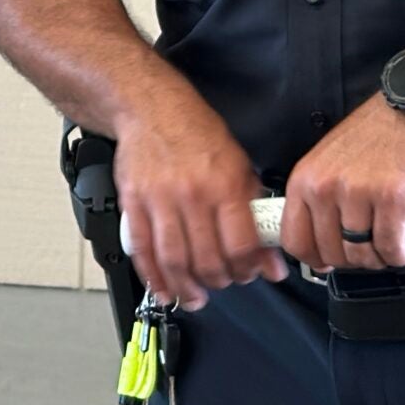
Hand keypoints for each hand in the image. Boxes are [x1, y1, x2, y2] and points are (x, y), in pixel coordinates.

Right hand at [113, 81, 283, 308]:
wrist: (150, 107)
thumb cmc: (196, 132)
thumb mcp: (239, 165)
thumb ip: (254, 213)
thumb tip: (270, 257)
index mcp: (224, 184)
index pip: (241, 245)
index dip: (249, 269)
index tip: (250, 273)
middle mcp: (192, 194)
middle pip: (208, 259)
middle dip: (221, 281)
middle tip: (224, 282)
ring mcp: (159, 200)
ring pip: (175, 261)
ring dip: (187, 288)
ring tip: (196, 297)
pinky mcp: (133, 203)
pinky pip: (142, 250)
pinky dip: (153, 277)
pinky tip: (163, 289)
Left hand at [278, 97, 404, 274]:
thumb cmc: (374, 136)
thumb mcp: (328, 162)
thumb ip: (318, 200)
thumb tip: (317, 247)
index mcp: (305, 179)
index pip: (294, 240)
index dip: (313, 258)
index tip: (327, 262)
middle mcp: (327, 188)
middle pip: (330, 253)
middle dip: (351, 261)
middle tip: (366, 252)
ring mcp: (360, 194)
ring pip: (361, 254)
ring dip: (377, 260)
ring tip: (387, 249)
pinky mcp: (394, 200)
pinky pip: (390, 248)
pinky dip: (399, 257)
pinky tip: (404, 251)